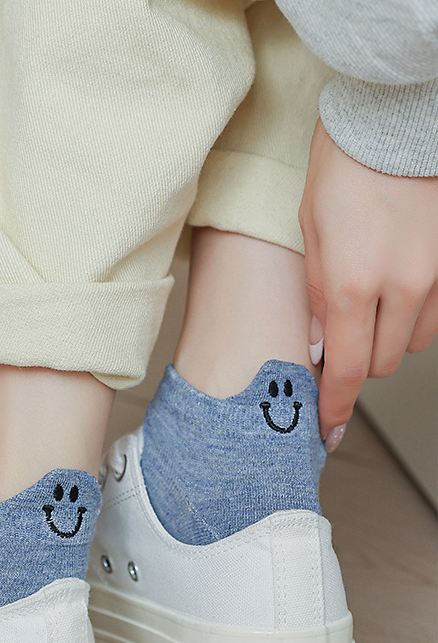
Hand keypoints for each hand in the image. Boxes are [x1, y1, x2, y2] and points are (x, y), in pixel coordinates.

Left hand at [299, 119, 437, 449]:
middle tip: (336, 346)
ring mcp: (434, 278)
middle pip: (381, 364)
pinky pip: (434, 316)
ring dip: (384, 342)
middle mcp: (400, 290)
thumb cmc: (342, 173)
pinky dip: (409, 319)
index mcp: (351, 287)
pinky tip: (391, 295)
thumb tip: (316, 345)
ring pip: (411, 344)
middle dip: (355, 365)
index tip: (327, 425)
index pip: (346, 370)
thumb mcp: (309, 239)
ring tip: (363, 311)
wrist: (392, 124)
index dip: (335, 405)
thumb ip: (314, 298)